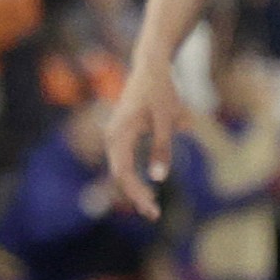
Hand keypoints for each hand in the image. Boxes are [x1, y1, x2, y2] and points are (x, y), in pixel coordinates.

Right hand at [106, 56, 186, 218]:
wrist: (151, 65)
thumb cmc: (161, 90)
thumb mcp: (167, 118)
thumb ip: (162, 147)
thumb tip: (158, 177)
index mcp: (119, 134)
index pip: (123, 173)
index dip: (136, 194)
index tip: (152, 210)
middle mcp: (112, 136)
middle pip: (120, 174)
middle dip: (135, 195)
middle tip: (153, 214)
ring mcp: (115, 135)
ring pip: (121, 168)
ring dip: (134, 187)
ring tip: (151, 205)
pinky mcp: (121, 133)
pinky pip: (124, 160)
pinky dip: (134, 175)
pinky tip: (145, 188)